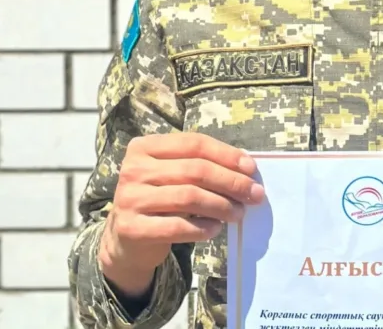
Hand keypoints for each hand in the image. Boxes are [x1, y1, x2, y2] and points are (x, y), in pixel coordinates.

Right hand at [98, 133, 263, 296]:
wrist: (127, 239)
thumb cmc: (161, 199)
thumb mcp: (174, 174)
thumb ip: (201, 165)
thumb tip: (247, 169)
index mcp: (144, 146)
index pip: (194, 143)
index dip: (226, 154)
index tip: (252, 168)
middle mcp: (133, 168)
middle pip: (195, 170)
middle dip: (231, 182)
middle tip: (255, 194)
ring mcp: (129, 198)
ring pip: (189, 197)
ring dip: (222, 205)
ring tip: (239, 213)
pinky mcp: (131, 228)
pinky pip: (177, 226)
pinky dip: (203, 228)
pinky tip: (216, 228)